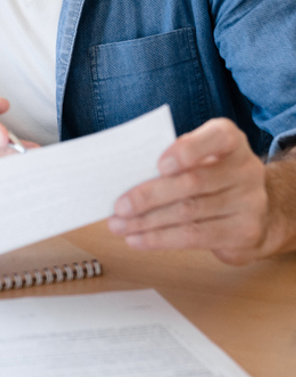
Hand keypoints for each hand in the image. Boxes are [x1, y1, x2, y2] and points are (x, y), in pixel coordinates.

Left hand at [108, 118, 288, 264]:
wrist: (257, 210)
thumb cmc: (211, 173)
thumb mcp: (199, 155)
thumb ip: (172, 157)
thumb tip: (127, 175)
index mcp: (229, 140)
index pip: (217, 138)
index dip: (187, 150)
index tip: (159, 164)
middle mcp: (245, 169)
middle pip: (192, 183)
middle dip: (149, 196)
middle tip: (118, 206)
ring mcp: (249, 202)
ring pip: (188, 213)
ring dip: (147, 222)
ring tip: (118, 226)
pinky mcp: (244, 233)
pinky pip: (195, 237)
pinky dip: (160, 239)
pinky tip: (137, 239)